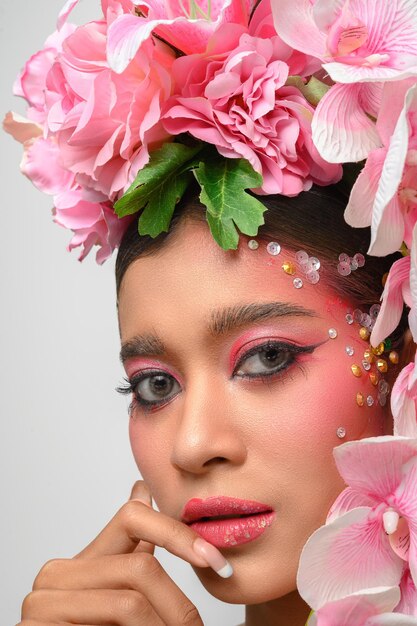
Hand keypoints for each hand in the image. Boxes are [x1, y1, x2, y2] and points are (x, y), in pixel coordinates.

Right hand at [18, 480, 231, 624]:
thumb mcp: (124, 596)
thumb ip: (131, 549)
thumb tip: (140, 489)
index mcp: (83, 561)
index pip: (132, 518)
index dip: (176, 533)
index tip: (216, 560)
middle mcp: (57, 574)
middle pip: (140, 567)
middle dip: (178, 605)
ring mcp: (43, 601)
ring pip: (131, 602)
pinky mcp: (38, 625)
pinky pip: (115, 620)